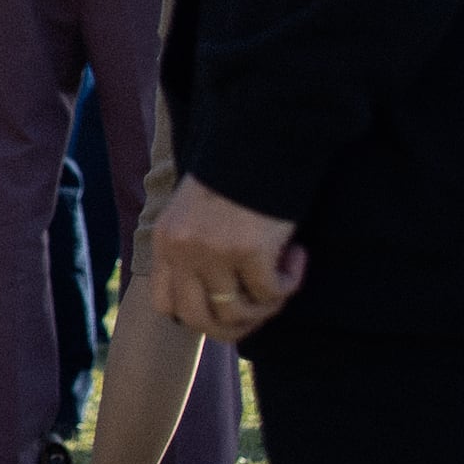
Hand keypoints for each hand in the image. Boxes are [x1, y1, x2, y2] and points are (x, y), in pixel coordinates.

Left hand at [149, 176, 307, 342]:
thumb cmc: (238, 176)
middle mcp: (183, 250)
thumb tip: (216, 297)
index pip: (166, 306)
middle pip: (199, 321)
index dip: (199, 315)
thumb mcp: (198, 212)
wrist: (262, 137)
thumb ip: (195, 249)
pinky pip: (270, 293)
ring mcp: (213, 252)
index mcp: (166, 241)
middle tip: (263, 306)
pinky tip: (297, 256)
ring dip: (267, 306)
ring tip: (283, 277)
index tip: (228, 302)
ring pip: (237, 313)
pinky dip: (289, 283)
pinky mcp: (248, 251)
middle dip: (234, 326)